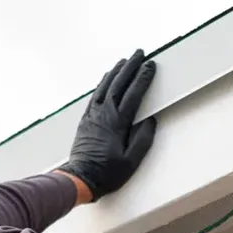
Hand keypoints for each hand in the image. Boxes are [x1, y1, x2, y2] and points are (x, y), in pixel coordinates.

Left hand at [58, 50, 156, 200]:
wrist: (80, 178)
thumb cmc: (107, 173)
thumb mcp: (131, 162)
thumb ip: (142, 140)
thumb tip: (150, 121)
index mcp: (117, 123)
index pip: (134, 94)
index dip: (143, 78)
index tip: (151, 66)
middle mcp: (104, 114)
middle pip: (119, 83)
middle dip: (130, 66)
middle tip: (140, 53)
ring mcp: (93, 115)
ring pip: (105, 86)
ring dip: (116, 72)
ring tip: (124, 61)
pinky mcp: (85, 119)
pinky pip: (95, 95)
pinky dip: (102, 83)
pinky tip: (106, 79)